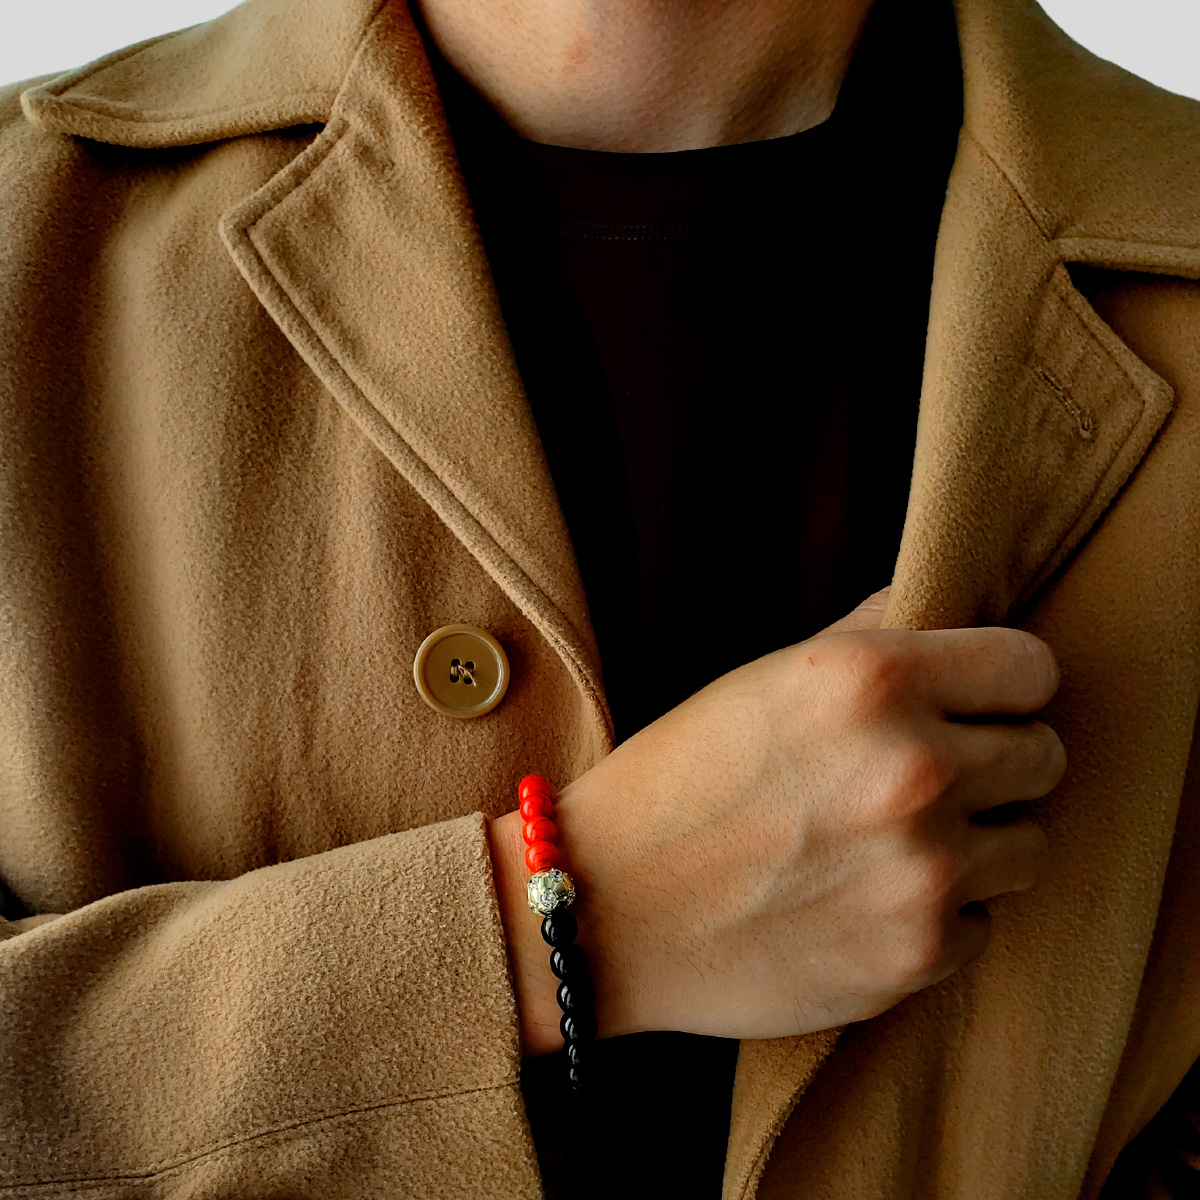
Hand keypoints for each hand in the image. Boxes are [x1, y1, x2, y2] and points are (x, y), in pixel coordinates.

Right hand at [488, 587, 1062, 1053]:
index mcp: (873, 680)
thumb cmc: (677, 780)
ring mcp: (922, 871)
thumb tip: (947, 617)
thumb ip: (871, 639)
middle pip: (1044, 756)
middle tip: (930, 778)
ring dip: (979, 842)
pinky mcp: (916, 954)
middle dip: (997, 762)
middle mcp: (913, 769)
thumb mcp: (764, 678)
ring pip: (1028, 846)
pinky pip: (983, 923)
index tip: (982, 704)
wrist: (606, 906)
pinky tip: (868, 900)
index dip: (1006, 685)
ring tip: (896, 844)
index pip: (1031, 668)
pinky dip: (941, 914)